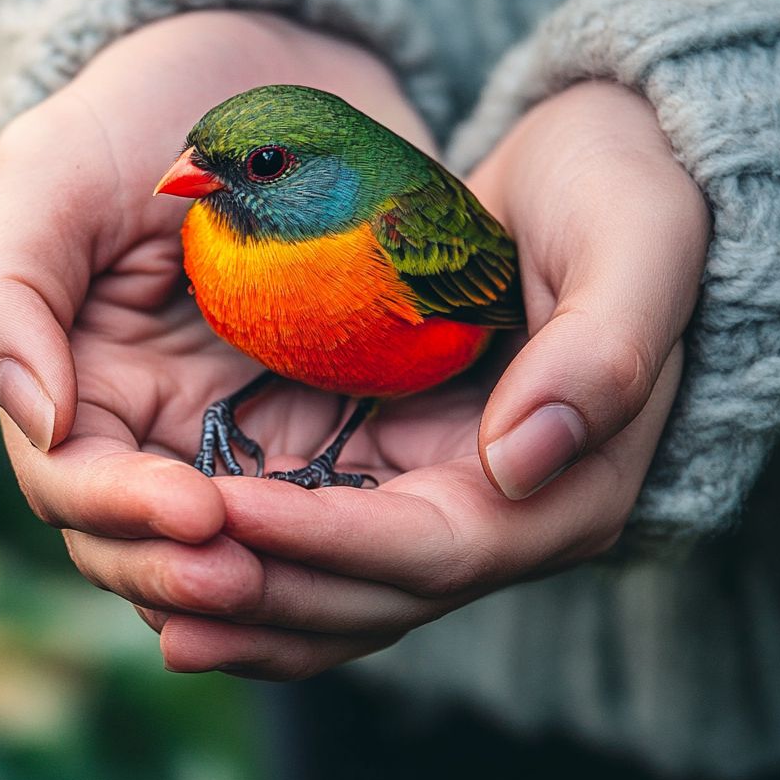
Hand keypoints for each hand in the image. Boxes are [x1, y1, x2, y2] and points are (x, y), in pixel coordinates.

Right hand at [0, 10, 437, 603]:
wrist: (261, 67)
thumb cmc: (140, 112)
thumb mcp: (50, 178)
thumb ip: (5, 294)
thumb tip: (39, 421)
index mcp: (73, 380)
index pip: (73, 483)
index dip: (122, 512)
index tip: (197, 511)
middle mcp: (149, 421)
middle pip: (145, 539)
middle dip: (185, 568)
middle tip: (250, 576)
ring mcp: (236, 425)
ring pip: (229, 543)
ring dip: (259, 577)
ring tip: (309, 574)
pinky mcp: (315, 413)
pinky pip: (316, 498)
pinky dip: (328, 535)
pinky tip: (368, 541)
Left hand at [82, 82, 708, 679]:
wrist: (594, 174)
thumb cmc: (615, 194)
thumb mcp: (634, 244)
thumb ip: (599, 353)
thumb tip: (520, 464)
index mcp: (571, 484)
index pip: (438, 549)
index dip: (329, 542)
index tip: (226, 511)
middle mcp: (507, 515)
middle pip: (377, 594)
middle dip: (268, 590)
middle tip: (154, 574)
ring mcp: (447, 498)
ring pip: (342, 591)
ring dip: (249, 605)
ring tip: (146, 596)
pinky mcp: (399, 468)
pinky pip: (322, 541)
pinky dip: (258, 560)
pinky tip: (178, 557)